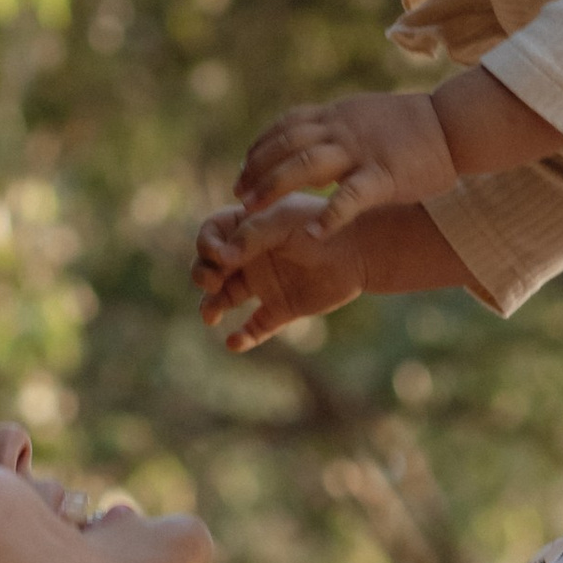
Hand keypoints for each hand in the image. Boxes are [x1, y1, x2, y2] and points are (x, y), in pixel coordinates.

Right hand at [194, 193, 369, 349]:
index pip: (211, 235)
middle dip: (202, 275)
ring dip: (210, 306)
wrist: (361, 249)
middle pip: (210, 267)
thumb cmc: (321, 225)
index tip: (221, 256)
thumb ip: (250, 236)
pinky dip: (242, 337)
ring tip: (209, 316)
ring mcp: (266, 283)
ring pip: (225, 299)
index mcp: (249, 227)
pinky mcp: (282, 308)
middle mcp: (252, 256)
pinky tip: (234, 342)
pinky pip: (255, 327)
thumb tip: (220, 259)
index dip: (207, 245)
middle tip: (214, 283)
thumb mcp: (283, 221)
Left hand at [233, 84, 458, 226]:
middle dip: (256, 171)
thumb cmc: (414, 127)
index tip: (243, 170)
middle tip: (239, 197)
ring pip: (305, 165)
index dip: (259, 148)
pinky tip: (312, 233)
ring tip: (254, 212)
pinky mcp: (383, 175)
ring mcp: (361, 151)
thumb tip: (311, 139)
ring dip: (274, 187)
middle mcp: (342, 129)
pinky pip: (349, 196)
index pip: (285, 126)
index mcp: (337, 115)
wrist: (455, 125)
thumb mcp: (367, 116)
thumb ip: (339, 127)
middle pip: (285, 145)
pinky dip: (329, 214)